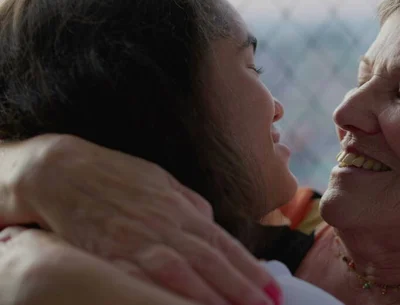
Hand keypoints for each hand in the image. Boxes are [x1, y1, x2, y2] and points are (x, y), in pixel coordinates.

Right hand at [0, 134, 280, 304]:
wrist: (62, 171)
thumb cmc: (117, 175)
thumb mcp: (161, 182)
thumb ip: (189, 204)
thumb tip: (212, 221)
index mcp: (181, 208)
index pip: (224, 243)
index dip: (251, 268)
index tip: (274, 289)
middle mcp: (166, 224)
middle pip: (212, 260)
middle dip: (243, 287)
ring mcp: (138, 239)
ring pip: (184, 271)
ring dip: (213, 295)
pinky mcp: (111, 252)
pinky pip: (143, 278)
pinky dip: (165, 294)